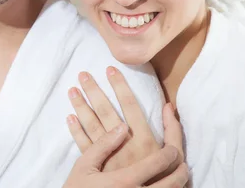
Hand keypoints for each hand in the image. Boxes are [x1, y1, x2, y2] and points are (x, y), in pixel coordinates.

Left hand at [66, 67, 184, 178]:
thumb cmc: (164, 176)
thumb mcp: (174, 154)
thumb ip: (173, 130)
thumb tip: (168, 105)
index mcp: (144, 138)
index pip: (129, 104)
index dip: (119, 85)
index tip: (110, 69)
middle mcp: (124, 145)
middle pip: (106, 111)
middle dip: (94, 91)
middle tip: (83, 74)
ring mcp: (109, 157)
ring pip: (92, 126)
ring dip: (81, 107)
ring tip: (72, 91)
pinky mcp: (99, 168)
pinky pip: (84, 147)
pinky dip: (76, 132)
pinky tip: (69, 117)